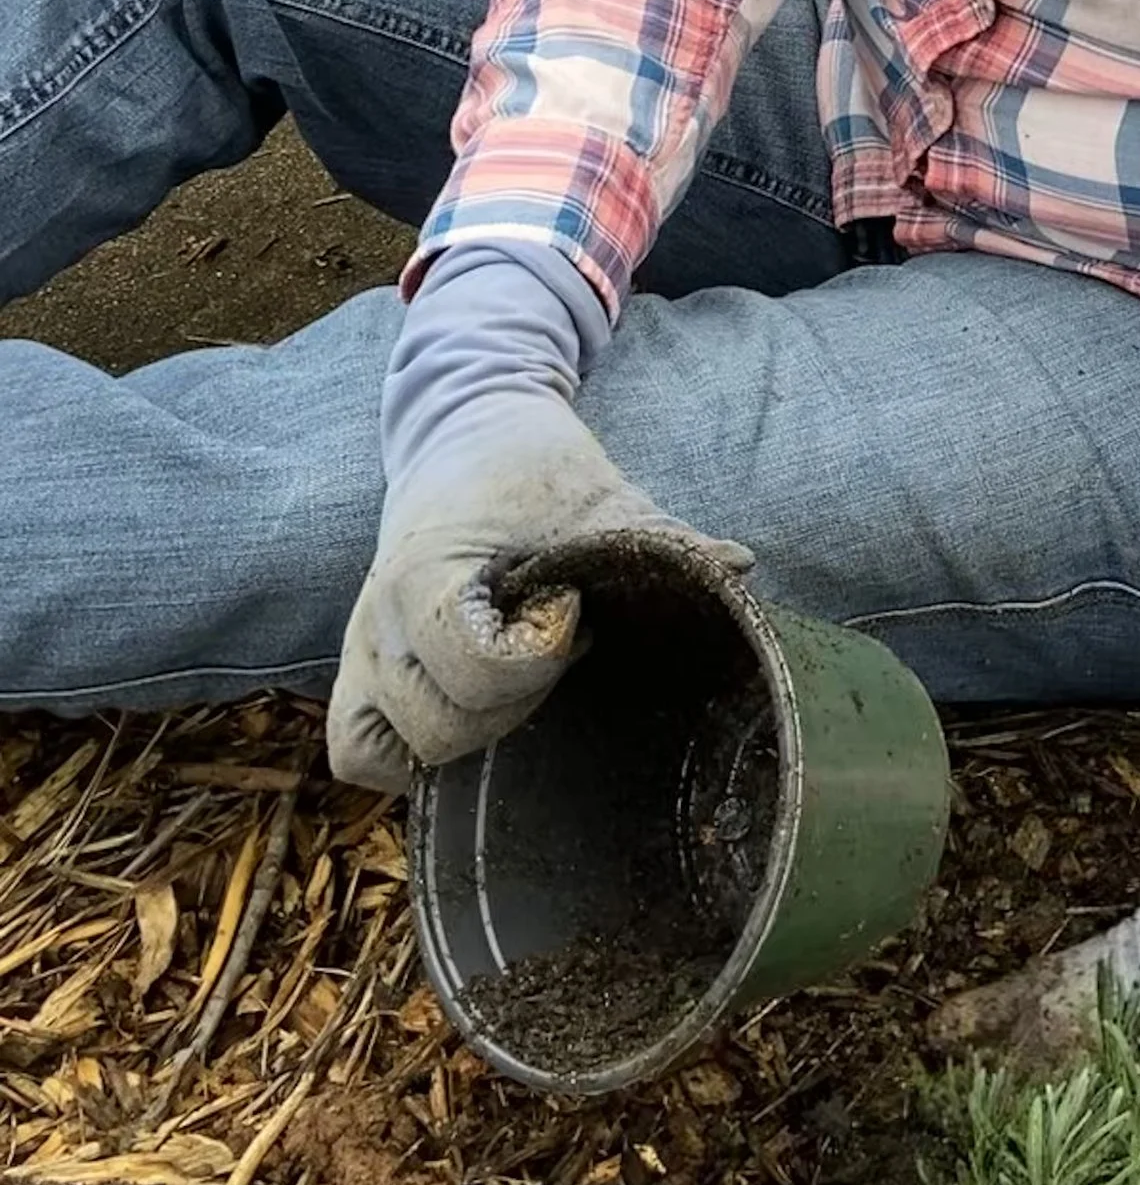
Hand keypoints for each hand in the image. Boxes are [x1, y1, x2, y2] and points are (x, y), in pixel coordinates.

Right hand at [327, 245, 745, 793]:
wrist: (462, 430)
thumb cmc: (531, 467)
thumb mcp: (602, 497)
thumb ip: (663, 540)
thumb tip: (739, 567)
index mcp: (424, 575)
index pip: (476, 670)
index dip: (540, 657)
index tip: (570, 608)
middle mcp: (375, 624)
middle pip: (446, 729)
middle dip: (518, 698)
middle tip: (556, 639)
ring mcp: (358, 654)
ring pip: (407, 753)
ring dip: (474, 726)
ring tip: (516, 667)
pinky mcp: (356, 673)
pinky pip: (362, 754)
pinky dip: (412, 753)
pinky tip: (473, 706)